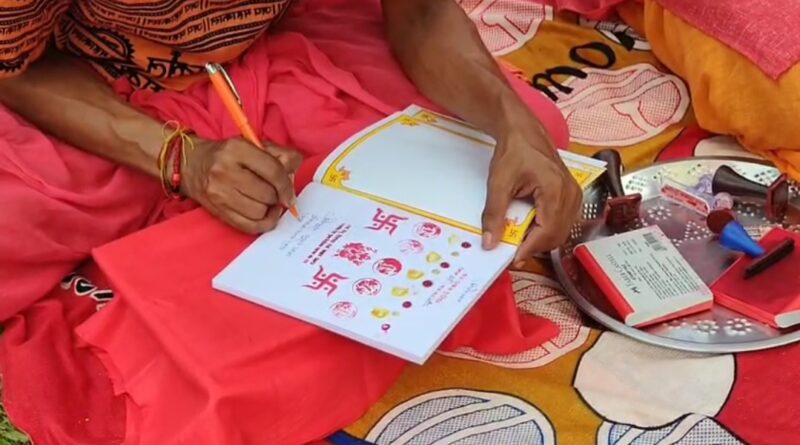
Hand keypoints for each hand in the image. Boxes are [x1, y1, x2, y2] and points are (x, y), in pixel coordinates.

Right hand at [182, 137, 302, 233]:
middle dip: (276, 196)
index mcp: (237, 149)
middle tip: (273, 192)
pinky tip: (264, 214)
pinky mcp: (217, 211)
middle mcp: (225, 171)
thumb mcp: (253, 144)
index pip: (273, 171)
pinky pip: (249, 226)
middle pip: (267, 194)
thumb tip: (293, 173)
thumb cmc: (228, 154)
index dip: (287, 186)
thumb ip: (280, 154)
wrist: (191, 165)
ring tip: (266, 201)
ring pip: (260, 212)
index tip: (290, 195)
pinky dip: (262, 223)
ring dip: (269, 209)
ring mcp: (219, 193)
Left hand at [481, 120, 581, 261]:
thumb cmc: (513, 152)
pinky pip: (564, 222)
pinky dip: (548, 230)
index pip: (547, 232)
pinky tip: (532, 228)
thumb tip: (490, 243)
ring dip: (542, 240)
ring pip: (562, 231)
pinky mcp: (572, 194)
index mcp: (555, 189)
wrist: (523, 131)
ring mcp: (574, 194)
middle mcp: (571, 193)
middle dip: (535, 247)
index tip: (513, 259)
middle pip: (557, 235)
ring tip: (521, 240)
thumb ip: (494, 215)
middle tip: (514, 251)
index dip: (530, 249)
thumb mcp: (498, 183)